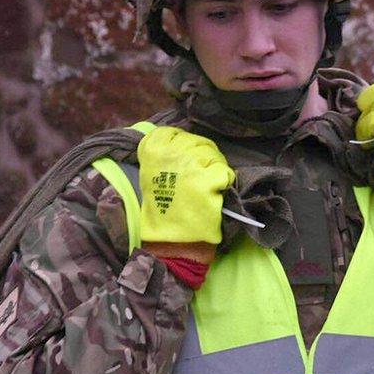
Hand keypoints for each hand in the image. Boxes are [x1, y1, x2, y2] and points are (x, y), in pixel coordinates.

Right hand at [138, 127, 234, 261]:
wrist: (171, 240)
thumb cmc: (161, 210)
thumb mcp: (149, 176)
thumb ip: (162, 154)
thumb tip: (181, 139)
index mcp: (153, 150)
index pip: (175, 133)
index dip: (182, 146)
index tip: (181, 162)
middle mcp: (170, 153)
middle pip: (198, 142)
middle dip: (202, 157)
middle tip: (196, 178)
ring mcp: (190, 166)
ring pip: (213, 155)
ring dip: (213, 169)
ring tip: (204, 186)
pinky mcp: (207, 180)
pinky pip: (223, 172)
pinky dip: (223, 182)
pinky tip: (214, 193)